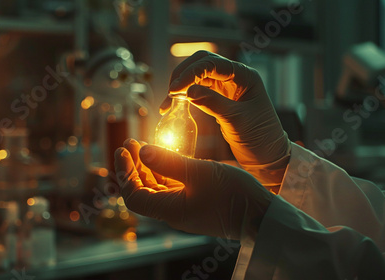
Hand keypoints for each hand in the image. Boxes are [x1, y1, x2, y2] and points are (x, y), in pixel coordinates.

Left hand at [114, 138, 272, 239]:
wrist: (262, 215)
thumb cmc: (234, 195)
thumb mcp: (200, 172)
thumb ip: (169, 162)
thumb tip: (142, 152)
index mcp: (170, 210)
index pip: (134, 195)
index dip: (124, 173)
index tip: (123, 149)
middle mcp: (173, 212)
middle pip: (143, 190)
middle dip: (134, 166)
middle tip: (131, 142)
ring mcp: (184, 208)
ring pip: (157, 188)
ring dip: (148, 168)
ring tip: (143, 146)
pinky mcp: (195, 203)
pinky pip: (172, 187)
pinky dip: (164, 171)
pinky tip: (165, 156)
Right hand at [160, 51, 290, 187]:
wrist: (267, 156)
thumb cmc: (260, 137)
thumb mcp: (236, 120)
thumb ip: (212, 103)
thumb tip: (187, 91)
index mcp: (244, 76)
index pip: (212, 64)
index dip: (190, 73)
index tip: (174, 90)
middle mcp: (234, 76)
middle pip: (202, 62)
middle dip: (183, 74)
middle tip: (170, 93)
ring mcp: (226, 86)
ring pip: (197, 75)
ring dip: (180, 86)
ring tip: (167, 105)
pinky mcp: (218, 97)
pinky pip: (197, 89)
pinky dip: (183, 96)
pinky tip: (172, 107)